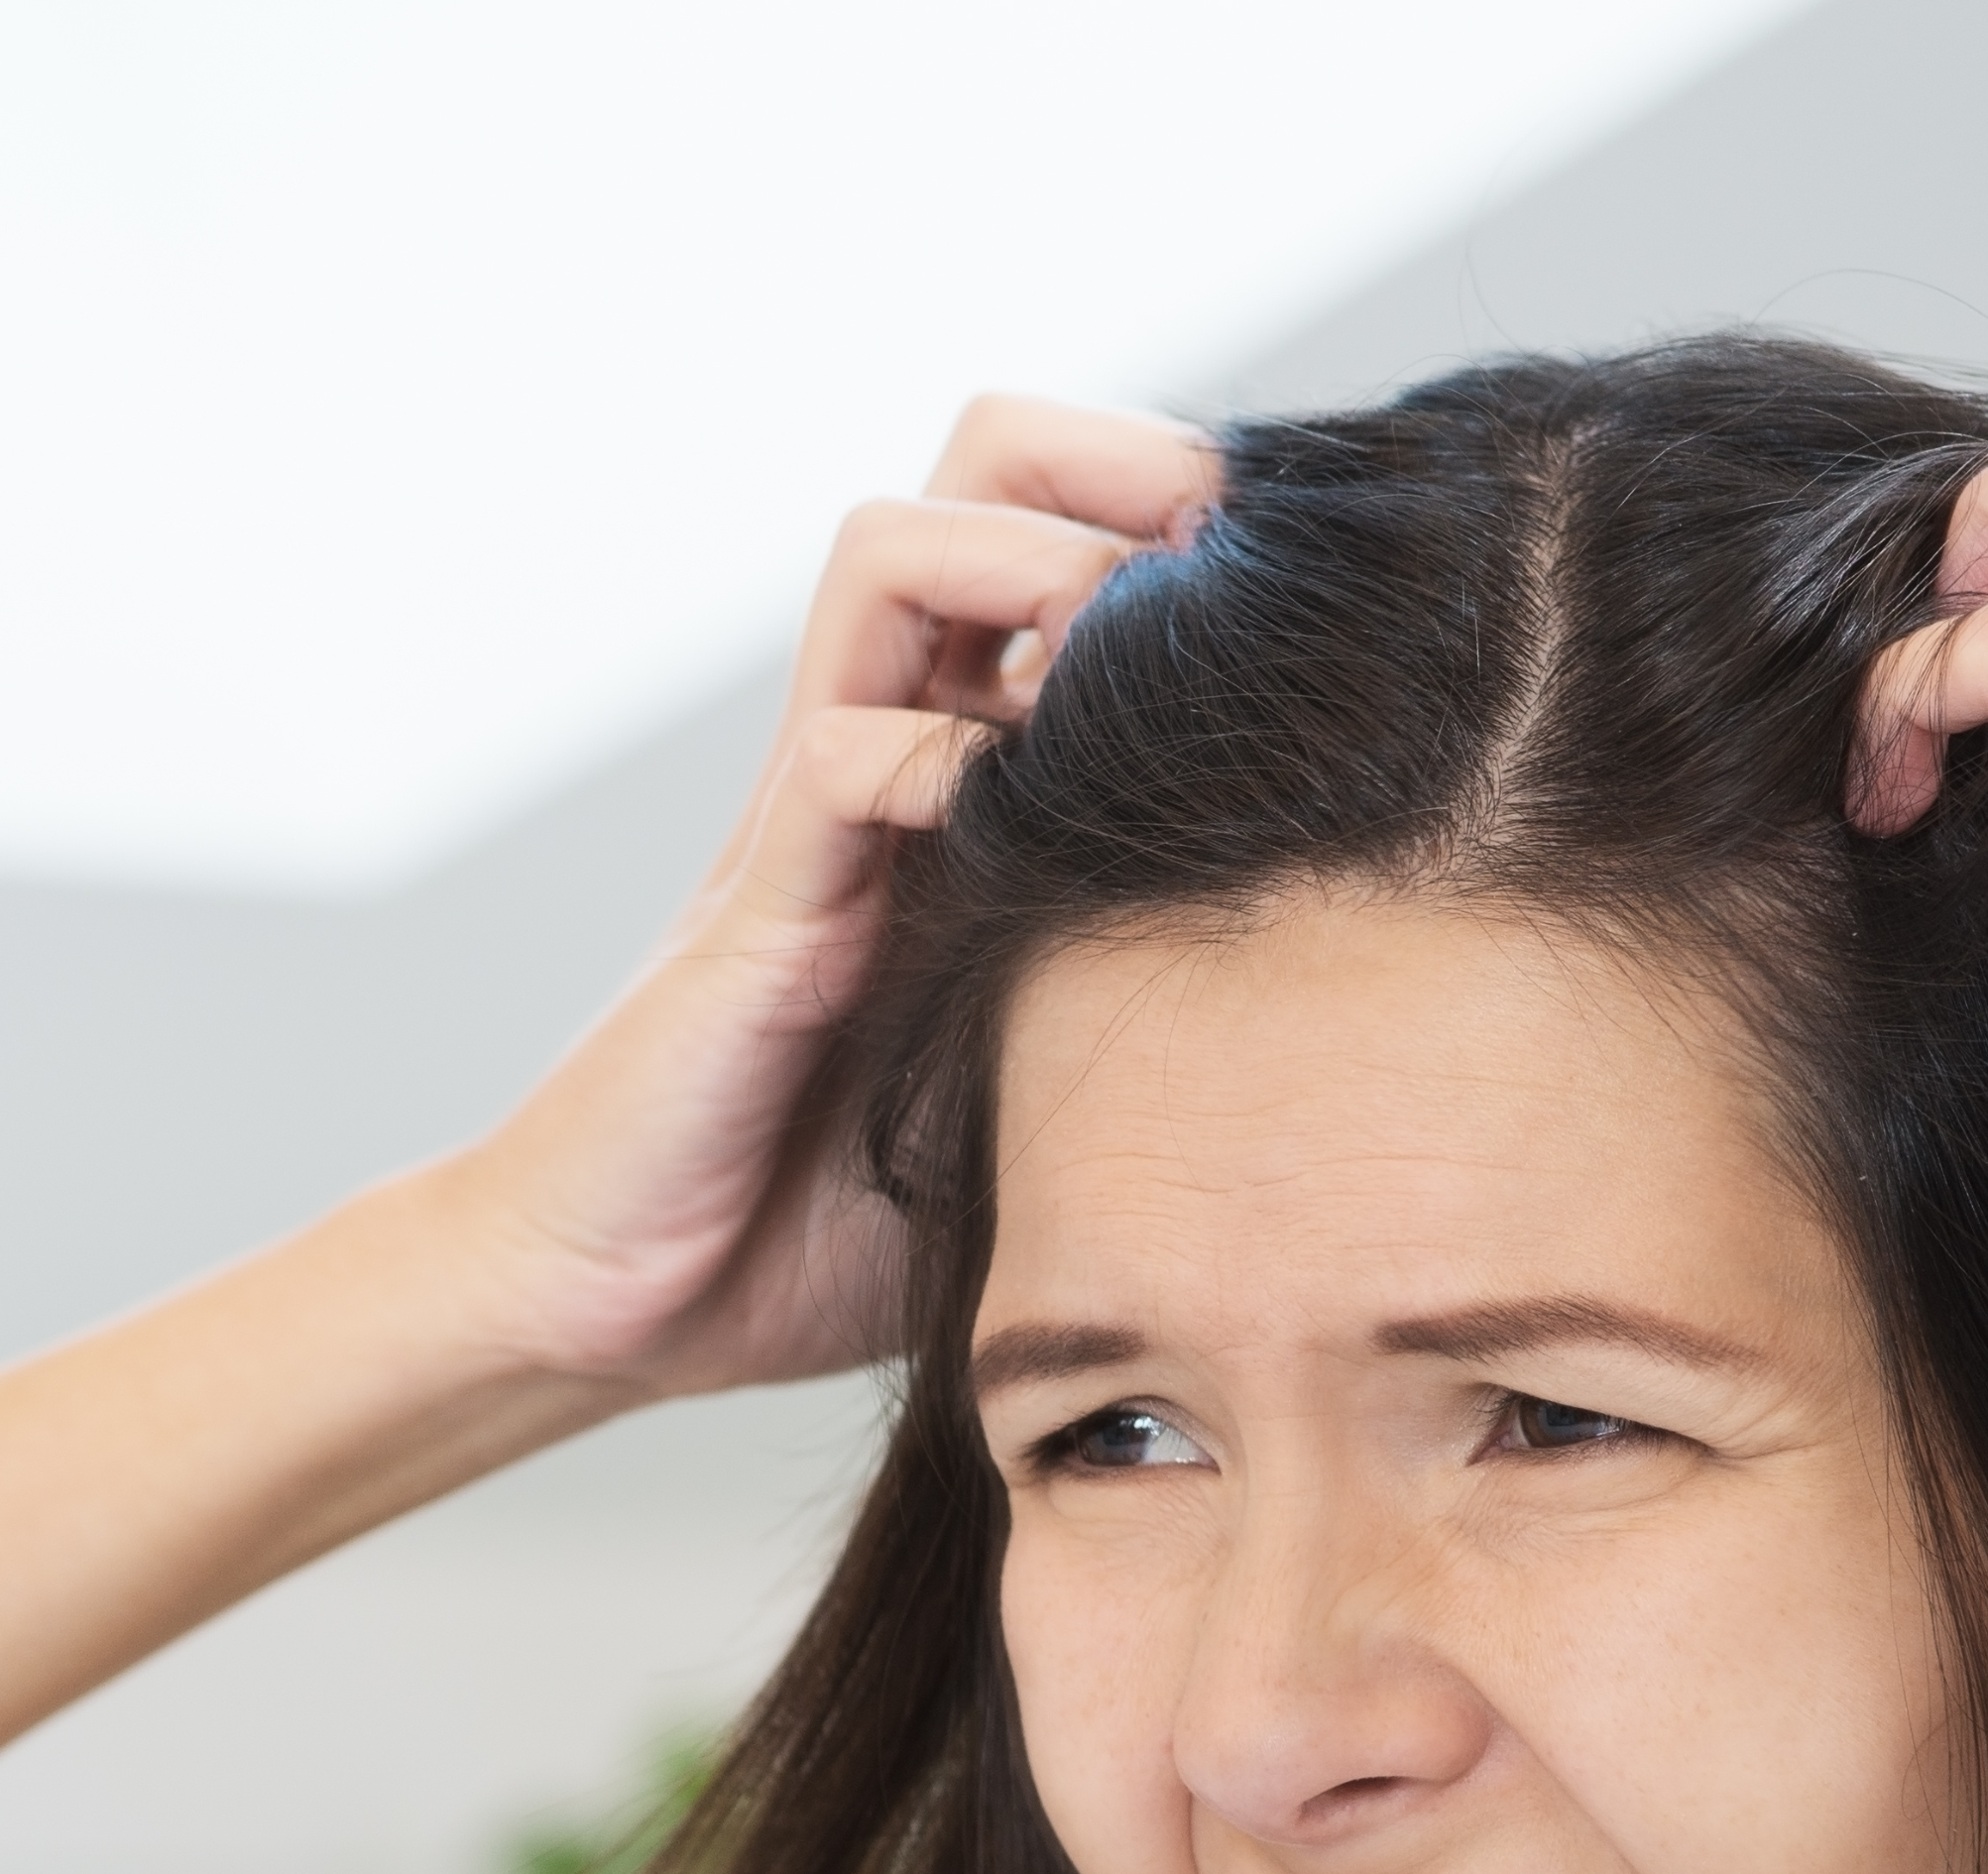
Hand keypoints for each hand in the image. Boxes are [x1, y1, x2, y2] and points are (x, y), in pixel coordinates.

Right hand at [443, 396, 1214, 1397]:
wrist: (632, 1299)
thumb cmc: (833, 1211)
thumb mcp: (1037, 1085)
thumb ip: (1143, 1012)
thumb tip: (1355, 1028)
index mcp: (962, 776)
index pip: (1058, 538)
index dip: (1179, 514)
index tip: (1304, 567)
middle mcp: (884, 757)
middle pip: (972, 475)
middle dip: (1111, 459)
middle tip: (1223, 532)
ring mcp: (810, 819)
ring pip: (888, 558)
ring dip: (1020, 556)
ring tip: (1118, 640)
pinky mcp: (761, 917)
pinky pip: (839, 763)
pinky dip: (938, 756)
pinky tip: (1018, 822)